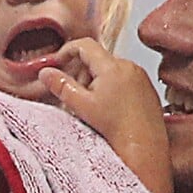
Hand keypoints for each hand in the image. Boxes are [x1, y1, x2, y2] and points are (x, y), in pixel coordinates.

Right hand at [39, 38, 175, 192]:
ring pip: (110, 69)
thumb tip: (46, 73)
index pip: (85, 45)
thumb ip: (61, 86)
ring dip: (96, 81)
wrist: (144, 146)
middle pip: (97, 58)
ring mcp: (140, 76)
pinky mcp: (147, 87)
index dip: (67, 51)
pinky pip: (124, 78)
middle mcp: (129, 66)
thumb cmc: (117, 128)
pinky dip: (112, 86)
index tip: (59, 62)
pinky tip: (108, 108)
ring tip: (93, 105)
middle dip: (82, 72)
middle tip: (75, 94)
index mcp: (112, 67)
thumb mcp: (82, 106)